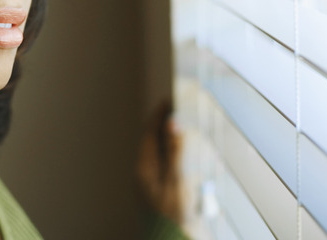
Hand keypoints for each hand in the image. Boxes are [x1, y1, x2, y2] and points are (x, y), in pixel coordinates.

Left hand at [136, 101, 183, 225]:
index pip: (150, 133)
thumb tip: (173, 125)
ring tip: (182, 125)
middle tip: (178, 109)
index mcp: (144, 168)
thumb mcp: (176, 181)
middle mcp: (144, 172)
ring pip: (158, 151)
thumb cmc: (172, 215)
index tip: (169, 100)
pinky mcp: (156, 188)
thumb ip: (175, 152)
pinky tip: (182, 152)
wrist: (167, 239)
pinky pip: (163, 162)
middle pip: (153, 140)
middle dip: (165, 123)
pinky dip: (172, 152)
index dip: (159, 115)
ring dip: (169, 137)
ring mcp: (149, 181)